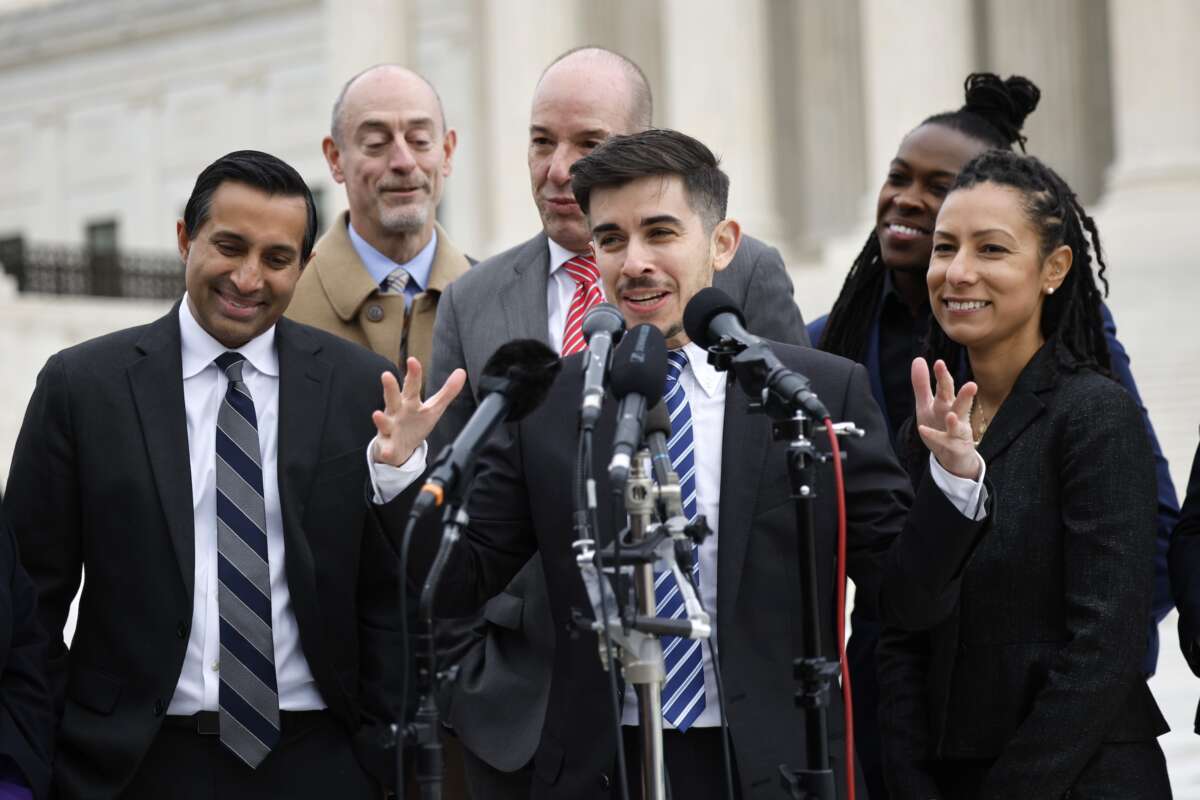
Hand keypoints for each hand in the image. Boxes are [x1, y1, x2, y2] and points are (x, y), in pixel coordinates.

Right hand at [371, 358, 465, 466]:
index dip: (413, 374)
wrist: (400, 447)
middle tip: (387, 375)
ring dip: (381, 419)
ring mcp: (390, 428)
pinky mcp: (388, 446)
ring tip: (377, 414)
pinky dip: (387, 450)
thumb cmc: (415, 423)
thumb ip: (447, 391)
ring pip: (384, 423)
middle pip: (393, 398)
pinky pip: (387, 449)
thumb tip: (461, 372)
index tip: (413, 360)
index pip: (411, 385)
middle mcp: (396, 412)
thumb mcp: (433, 407)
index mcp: (409, 402)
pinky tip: (388, 450)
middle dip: (390, 388)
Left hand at [911, 357, 980, 479]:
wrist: (953, 456)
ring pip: (957, 424)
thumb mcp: (927, 404)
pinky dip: (934, 436)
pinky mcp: (954, 447)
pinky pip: (944, 442)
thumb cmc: (940, 426)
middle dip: (964, 395)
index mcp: (946, 403)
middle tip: (972, 385)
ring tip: (952, 415)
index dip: (942, 376)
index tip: (939, 362)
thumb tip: (918, 358)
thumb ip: (922, 384)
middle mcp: (954, 415)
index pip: (946, 388)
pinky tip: (923, 430)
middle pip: (957, 404)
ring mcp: (956, 432)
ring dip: (955, 421)